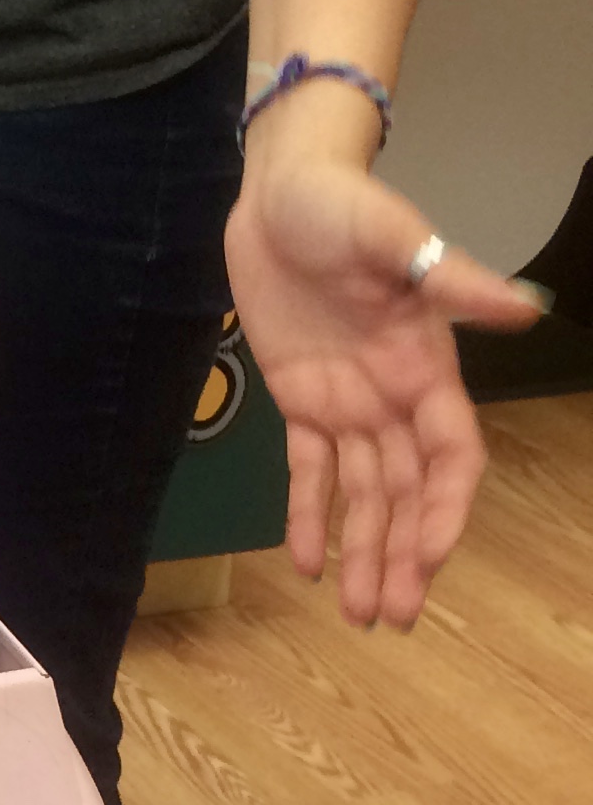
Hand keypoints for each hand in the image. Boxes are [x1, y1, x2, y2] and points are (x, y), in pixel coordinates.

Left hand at [223, 150, 541, 628]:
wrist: (279, 187)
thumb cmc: (340, 205)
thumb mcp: (394, 235)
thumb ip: (453, 278)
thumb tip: (524, 307)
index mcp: (427, 367)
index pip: (451, 456)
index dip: (445, 509)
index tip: (427, 556)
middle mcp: (394, 396)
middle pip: (408, 490)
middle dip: (404, 552)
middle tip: (393, 617)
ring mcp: (348, 400)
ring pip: (364, 492)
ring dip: (365, 550)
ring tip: (359, 614)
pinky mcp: (299, 395)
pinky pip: (306, 467)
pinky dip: (307, 514)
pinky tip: (305, 563)